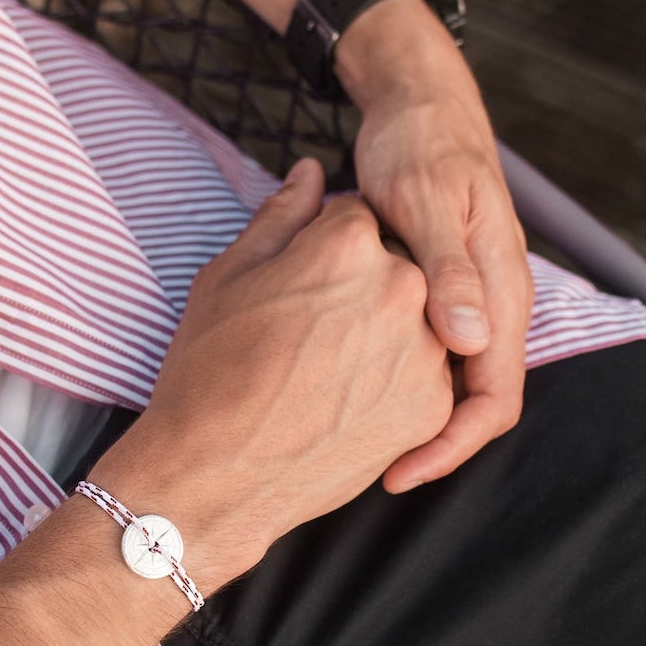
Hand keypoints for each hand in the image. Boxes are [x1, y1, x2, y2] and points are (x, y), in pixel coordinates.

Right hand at [95, 159, 453, 581]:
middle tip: (306, 336)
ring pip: (415, 323)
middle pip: (393, 268)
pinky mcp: (434, 410)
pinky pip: (424, 378)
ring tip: (321, 375)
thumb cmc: (210, 370)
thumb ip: (281, 216)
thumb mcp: (227, 276)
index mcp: (350, 242)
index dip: (320, 253)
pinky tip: (340, 404)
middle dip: (359, 291)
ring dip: (381, 337)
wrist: (215, 473)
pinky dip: (391, 386)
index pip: (354, 220)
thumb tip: (312, 172)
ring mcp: (427, 352)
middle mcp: (405, 288)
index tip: (295, 288)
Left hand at [335, 0, 534, 492]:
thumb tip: (468, 341)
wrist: (417, 105)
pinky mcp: (432, 293)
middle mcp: (488, 307)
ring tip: (348, 446)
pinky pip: (421, 355)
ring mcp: (461, 301)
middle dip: (424, 443)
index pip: (495, 399)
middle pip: (470, 402)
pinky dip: (390, 381)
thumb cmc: (424, 147)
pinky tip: (344, 391)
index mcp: (500, 293)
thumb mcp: (431, 201)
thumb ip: (450, 270)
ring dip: (405, 418)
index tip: (396, 474)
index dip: (450, 446)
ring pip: (443, 383)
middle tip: (363, 474)